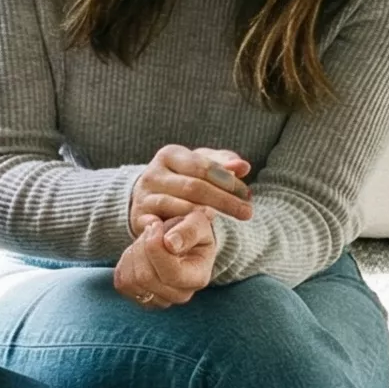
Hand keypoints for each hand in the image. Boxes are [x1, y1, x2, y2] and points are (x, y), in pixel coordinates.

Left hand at [114, 206, 217, 309]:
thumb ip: (188, 231)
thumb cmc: (192, 230)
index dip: (155, 247)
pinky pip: (122, 283)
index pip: (170, 273)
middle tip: (151, 230)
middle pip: (146, 278)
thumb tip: (171, 244)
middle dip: (142, 247)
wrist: (181, 239)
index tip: (156, 225)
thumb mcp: (198, 222)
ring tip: (146, 240)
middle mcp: (181, 295)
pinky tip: (139, 252)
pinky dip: (125, 263)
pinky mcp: (142, 299)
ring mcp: (161, 300)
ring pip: (131, 281)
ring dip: (133, 253)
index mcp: (198, 278)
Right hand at [130, 145, 252, 236]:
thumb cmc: (181, 180)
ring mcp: (144, 196)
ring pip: (179, 206)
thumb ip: (223, 164)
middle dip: (224, 201)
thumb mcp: (200, 167)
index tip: (248, 196)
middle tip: (247, 212)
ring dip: (204, 215)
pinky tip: (198, 233)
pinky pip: (164, 226)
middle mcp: (153, 173)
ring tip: (226, 221)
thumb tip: (243, 166)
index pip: (204, 167)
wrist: (146, 200)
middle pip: (194, 187)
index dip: (229, 181)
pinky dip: (181, 228)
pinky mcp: (140, 219)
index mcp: (170, 154)